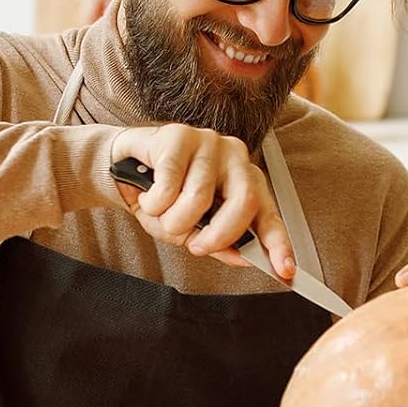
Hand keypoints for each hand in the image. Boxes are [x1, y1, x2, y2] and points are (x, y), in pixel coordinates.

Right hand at [109, 123, 294, 280]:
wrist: (122, 169)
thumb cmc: (161, 196)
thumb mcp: (190, 229)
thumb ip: (218, 243)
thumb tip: (241, 258)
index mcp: (244, 181)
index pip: (268, 214)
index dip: (278, 243)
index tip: (285, 271)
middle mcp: (234, 158)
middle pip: (243, 202)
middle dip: (218, 235)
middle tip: (196, 246)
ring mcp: (209, 142)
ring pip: (199, 197)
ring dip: (172, 219)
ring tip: (160, 212)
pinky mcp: (180, 135)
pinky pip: (169, 184)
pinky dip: (154, 202)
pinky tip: (148, 195)